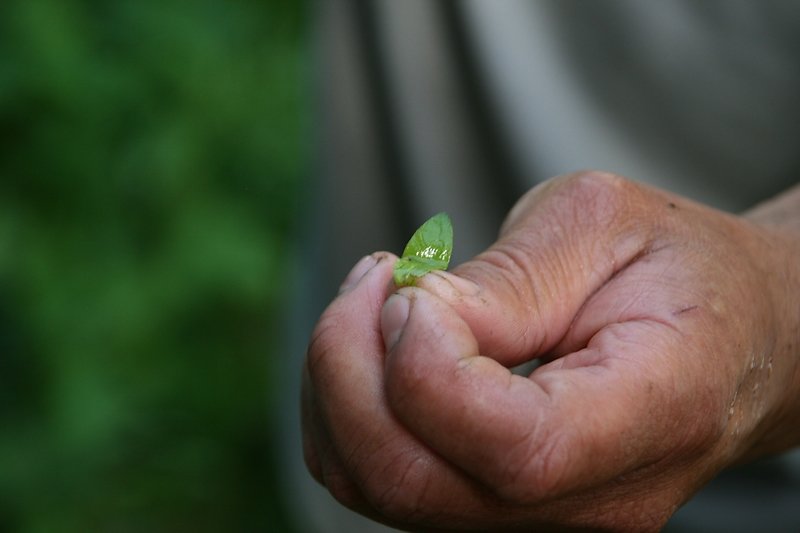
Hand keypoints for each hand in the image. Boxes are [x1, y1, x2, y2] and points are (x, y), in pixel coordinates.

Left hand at [302, 172, 799, 530]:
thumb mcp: (605, 225)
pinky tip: (379, 346)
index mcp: (654, 415)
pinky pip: (382, 480)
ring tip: (377, 300)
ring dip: (342, 385)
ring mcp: (542, 517)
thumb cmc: (678, 268)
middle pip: (414, 483)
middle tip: (375, 280)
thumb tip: (412, 319)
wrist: (732, 337)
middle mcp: (594, 499)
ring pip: (379, 487)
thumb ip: (510, 279)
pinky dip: (349, 410)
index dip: (427, 368)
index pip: (514, 448)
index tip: (413, 287)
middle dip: (350, 369)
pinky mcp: (498, 505)